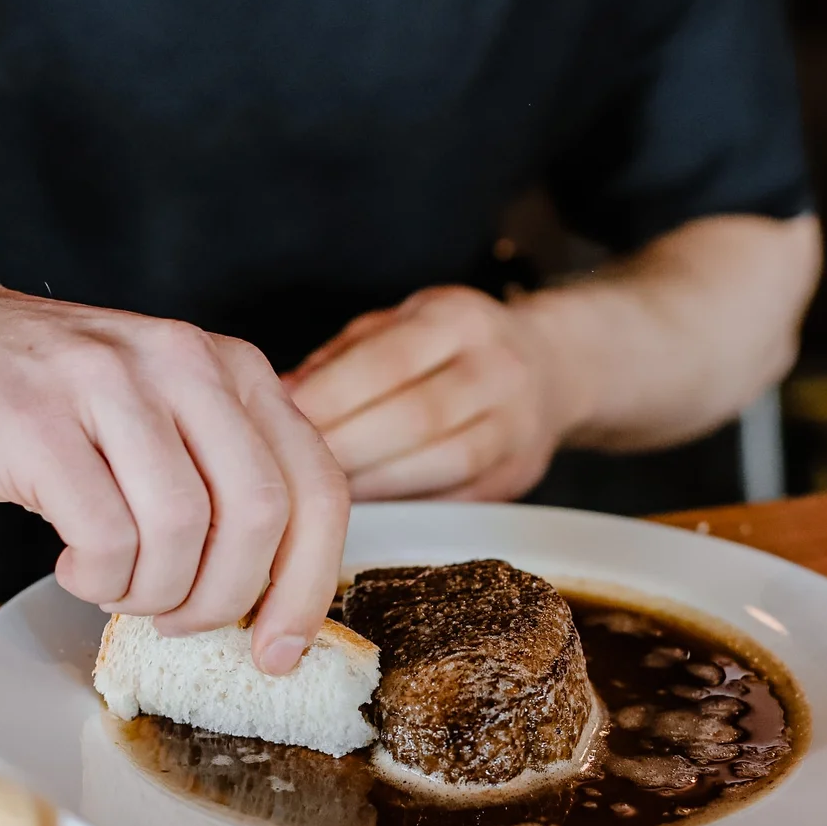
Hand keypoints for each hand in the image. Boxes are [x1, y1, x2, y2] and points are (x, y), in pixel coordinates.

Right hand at [0, 280, 347, 674]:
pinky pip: (106, 537)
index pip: (317, 487)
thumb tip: (277, 604)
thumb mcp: (169, 419)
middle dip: (225, 598)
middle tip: (181, 618)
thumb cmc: (59, 402)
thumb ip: (228, 482)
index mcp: (237, 371)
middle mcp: (187, 364)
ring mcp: (111, 384)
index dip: (309, 584)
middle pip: (259, 516)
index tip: (280, 649)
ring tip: (117, 586)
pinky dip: (99, 578)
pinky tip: (77, 565)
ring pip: (181, 532)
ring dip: (152, 593)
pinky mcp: (39, 421)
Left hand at [286, 285, 579, 500]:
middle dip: (347, 445)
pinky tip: (363, 505)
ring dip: (373, 482)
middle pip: (417, 417)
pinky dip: (404, 503)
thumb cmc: (450, 348)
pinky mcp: (519, 476)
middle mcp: (499, 369)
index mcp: (460, 319)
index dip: (331, 395)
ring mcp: (517, 426)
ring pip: (442, 463)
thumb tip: (276, 398)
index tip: (281, 418)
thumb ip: (339, 359)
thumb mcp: (399, 326)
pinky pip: (456, 497)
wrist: (550, 368)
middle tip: (291, 465)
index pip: (388, 361)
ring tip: (321, 490)